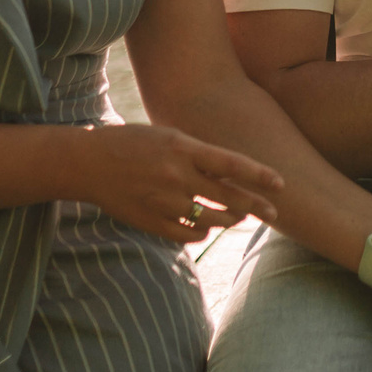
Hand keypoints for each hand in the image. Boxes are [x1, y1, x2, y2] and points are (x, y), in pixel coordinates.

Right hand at [79, 123, 284, 243]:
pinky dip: (202, 232)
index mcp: (182, 148)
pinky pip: (190, 235)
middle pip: (229, 197)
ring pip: (213, 220)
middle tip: (274, 212)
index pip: (232, 164)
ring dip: (230, 219)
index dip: (260, 175)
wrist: (89, 164)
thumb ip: (199, 154)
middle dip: (257, 206)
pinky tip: (205, 226)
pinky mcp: (152, 222)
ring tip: (238, 216)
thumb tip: (233, 172)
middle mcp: (176, 175)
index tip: (281, 184)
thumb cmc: (134, 144)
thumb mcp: (169, 137)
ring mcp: (164, 202)